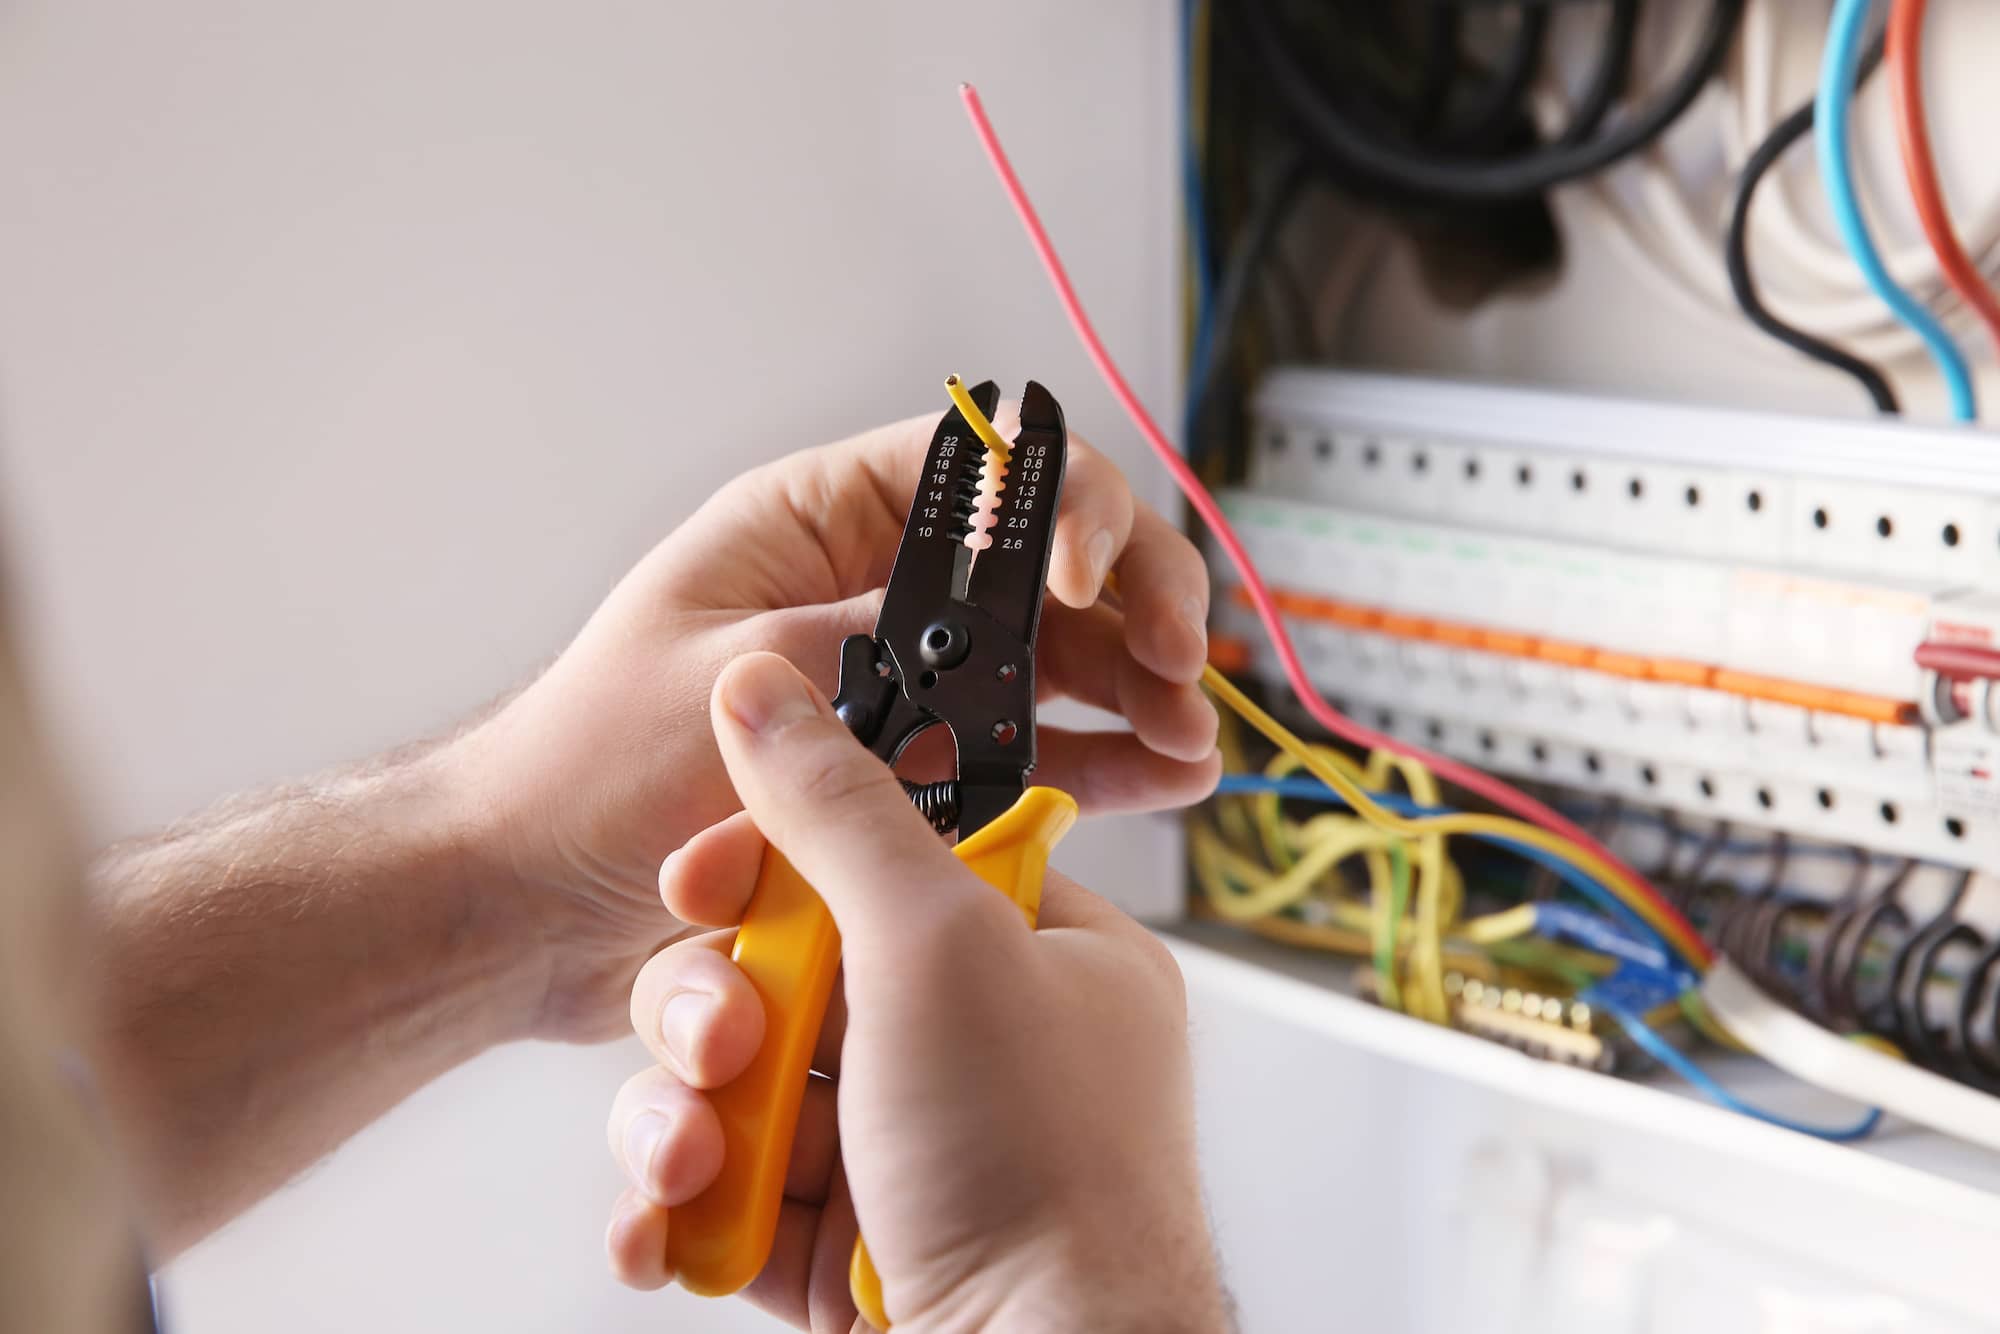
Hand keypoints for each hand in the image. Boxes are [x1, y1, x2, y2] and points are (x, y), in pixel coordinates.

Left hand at [448, 408, 1219, 1040]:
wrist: (527, 902)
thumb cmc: (584, 771)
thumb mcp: (732, 687)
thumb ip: (874, 644)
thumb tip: (1003, 611)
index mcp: (813, 526)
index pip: (975, 468)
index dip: (1060, 505)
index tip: (1092, 581)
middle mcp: (871, 591)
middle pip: (1041, 561)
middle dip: (1130, 603)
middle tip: (1182, 665)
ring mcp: (901, 681)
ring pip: (1054, 657)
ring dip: (1134, 689)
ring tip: (1192, 742)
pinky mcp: (913, 769)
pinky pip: (1028, 745)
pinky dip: (1098, 758)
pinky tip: (1158, 778)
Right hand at [602, 654, 1228, 1331]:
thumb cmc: (1039, 1176)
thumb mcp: (937, 948)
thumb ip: (839, 814)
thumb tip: (763, 693)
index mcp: (1036, 954)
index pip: (882, 861)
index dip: (777, 863)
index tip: (702, 880)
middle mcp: (974, 1048)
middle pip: (788, 973)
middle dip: (716, 1008)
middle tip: (722, 1044)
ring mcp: (906, 1150)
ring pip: (742, 1087)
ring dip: (687, 1115)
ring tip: (695, 1160)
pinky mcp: (844, 1245)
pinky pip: (731, 1194)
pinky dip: (684, 1209)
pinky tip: (667, 1227)